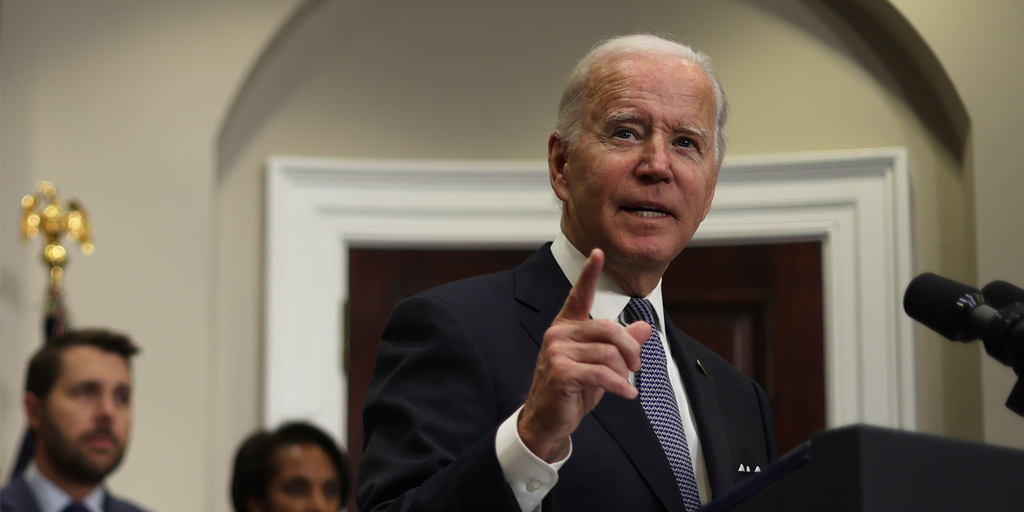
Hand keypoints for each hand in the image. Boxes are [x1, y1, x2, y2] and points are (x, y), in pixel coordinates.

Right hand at [517, 248, 651, 461]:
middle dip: (630, 348)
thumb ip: (620, 344)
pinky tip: (627, 393)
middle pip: (608, 328)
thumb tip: (645, 327)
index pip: (578, 294)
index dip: (590, 273)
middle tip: (637, 365)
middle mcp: (559, 333)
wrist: (548, 419)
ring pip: (608, 353)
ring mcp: (557, 352)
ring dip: (624, 373)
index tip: (598, 253)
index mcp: (566, 326)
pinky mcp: (561, 372)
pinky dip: (620, 386)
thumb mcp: (600, 364)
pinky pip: (602, 373)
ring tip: (626, 384)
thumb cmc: (572, 389)